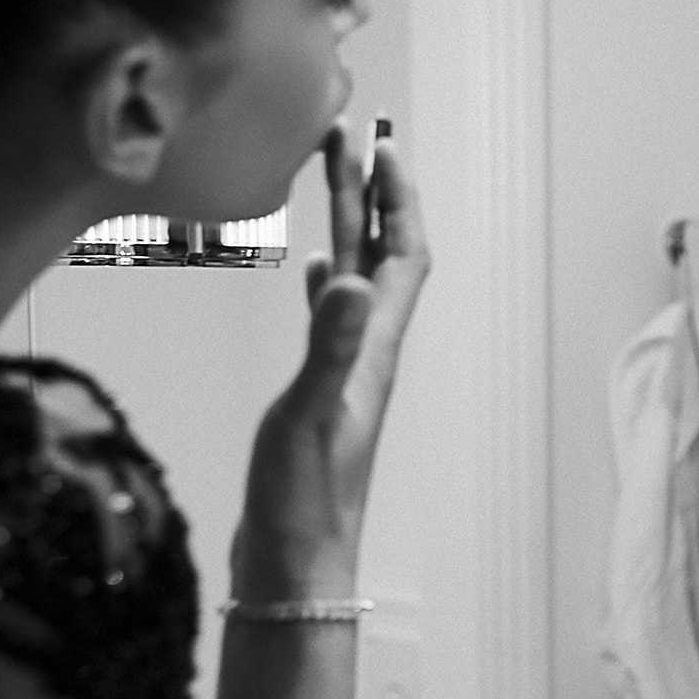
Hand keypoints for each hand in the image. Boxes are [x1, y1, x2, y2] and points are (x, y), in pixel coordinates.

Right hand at [230, 120, 431, 599]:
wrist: (296, 565)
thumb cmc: (303, 500)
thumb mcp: (309, 413)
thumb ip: (326, 346)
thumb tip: (345, 278)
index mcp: (374, 349)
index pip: (403, 255)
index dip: (398, 199)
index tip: (382, 144)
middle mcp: (368, 353)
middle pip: (378, 256)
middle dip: (369, 193)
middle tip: (348, 133)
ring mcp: (345, 373)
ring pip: (352, 281)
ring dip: (347, 227)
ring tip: (330, 177)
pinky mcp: (319, 394)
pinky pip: (329, 320)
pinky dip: (323, 283)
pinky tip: (311, 273)